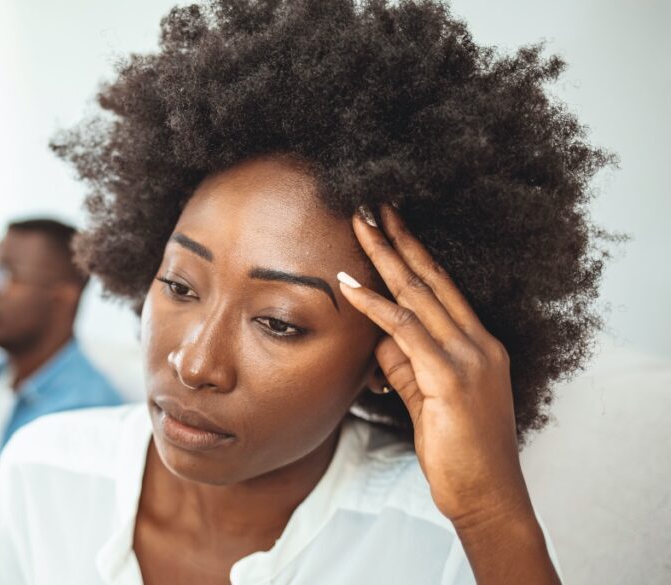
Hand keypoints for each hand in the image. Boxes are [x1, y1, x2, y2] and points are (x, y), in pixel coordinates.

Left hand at [337, 204, 530, 528]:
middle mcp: (478, 343)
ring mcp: (469, 358)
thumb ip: (405, 366)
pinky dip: (375, 304)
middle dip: (399, 238)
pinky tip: (350, 283)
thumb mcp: (427, 401)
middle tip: (373, 203)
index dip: (413, 252)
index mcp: (478, 345)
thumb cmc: (459, 454)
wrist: (488, 497)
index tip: (390, 224)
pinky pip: (406, 331)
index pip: (441, 287)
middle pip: (431, 278)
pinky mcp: (452, 379)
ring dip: (384, 255)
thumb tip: (377, 337)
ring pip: (419, 293)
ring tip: (358, 222)